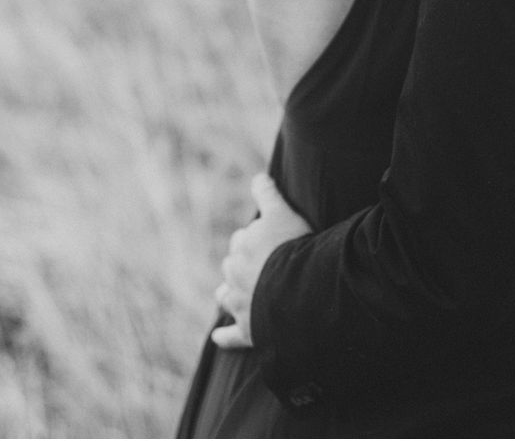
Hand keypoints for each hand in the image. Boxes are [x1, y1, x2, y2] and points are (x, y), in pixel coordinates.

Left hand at [211, 173, 311, 348]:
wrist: (296, 291)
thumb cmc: (292, 248)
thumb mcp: (282, 213)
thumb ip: (268, 194)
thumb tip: (258, 176)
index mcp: (243, 246)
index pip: (243, 237)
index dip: (256, 236)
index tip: (268, 237)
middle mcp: (236, 274)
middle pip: (233, 264)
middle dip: (242, 263)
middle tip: (264, 264)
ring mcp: (239, 303)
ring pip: (226, 296)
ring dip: (230, 293)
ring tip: (240, 293)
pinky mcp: (247, 330)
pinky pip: (230, 336)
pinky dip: (224, 337)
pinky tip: (219, 338)